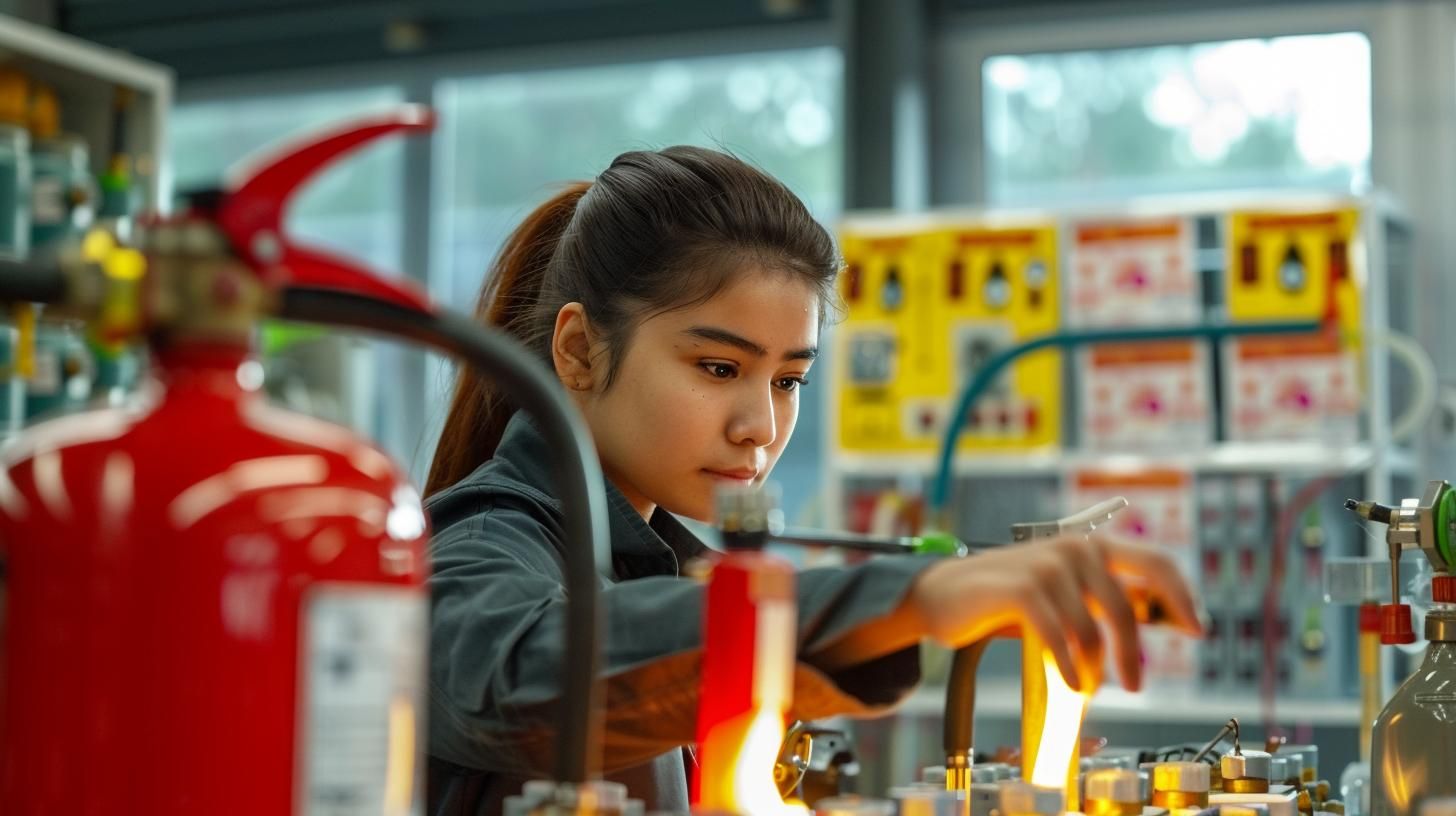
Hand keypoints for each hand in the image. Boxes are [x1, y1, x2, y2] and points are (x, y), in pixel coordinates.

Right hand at [906, 534, 1203, 692]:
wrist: (940, 594)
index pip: (1156, 562)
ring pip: (1091, 630)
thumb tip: (1154, 618)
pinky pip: (1060, 636)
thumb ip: (1101, 598)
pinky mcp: (1022, 587)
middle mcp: (1075, 548)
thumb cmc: (1003, 598)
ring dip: (1093, 668)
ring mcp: (1048, 565)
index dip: (1183, 596)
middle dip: (1132, 653)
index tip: (1196, 630)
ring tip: (1083, 687)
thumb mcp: (1063, 593)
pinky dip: (1068, 666)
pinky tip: (1069, 683)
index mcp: (1091, 545)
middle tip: (1134, 685)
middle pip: (1126, 607)